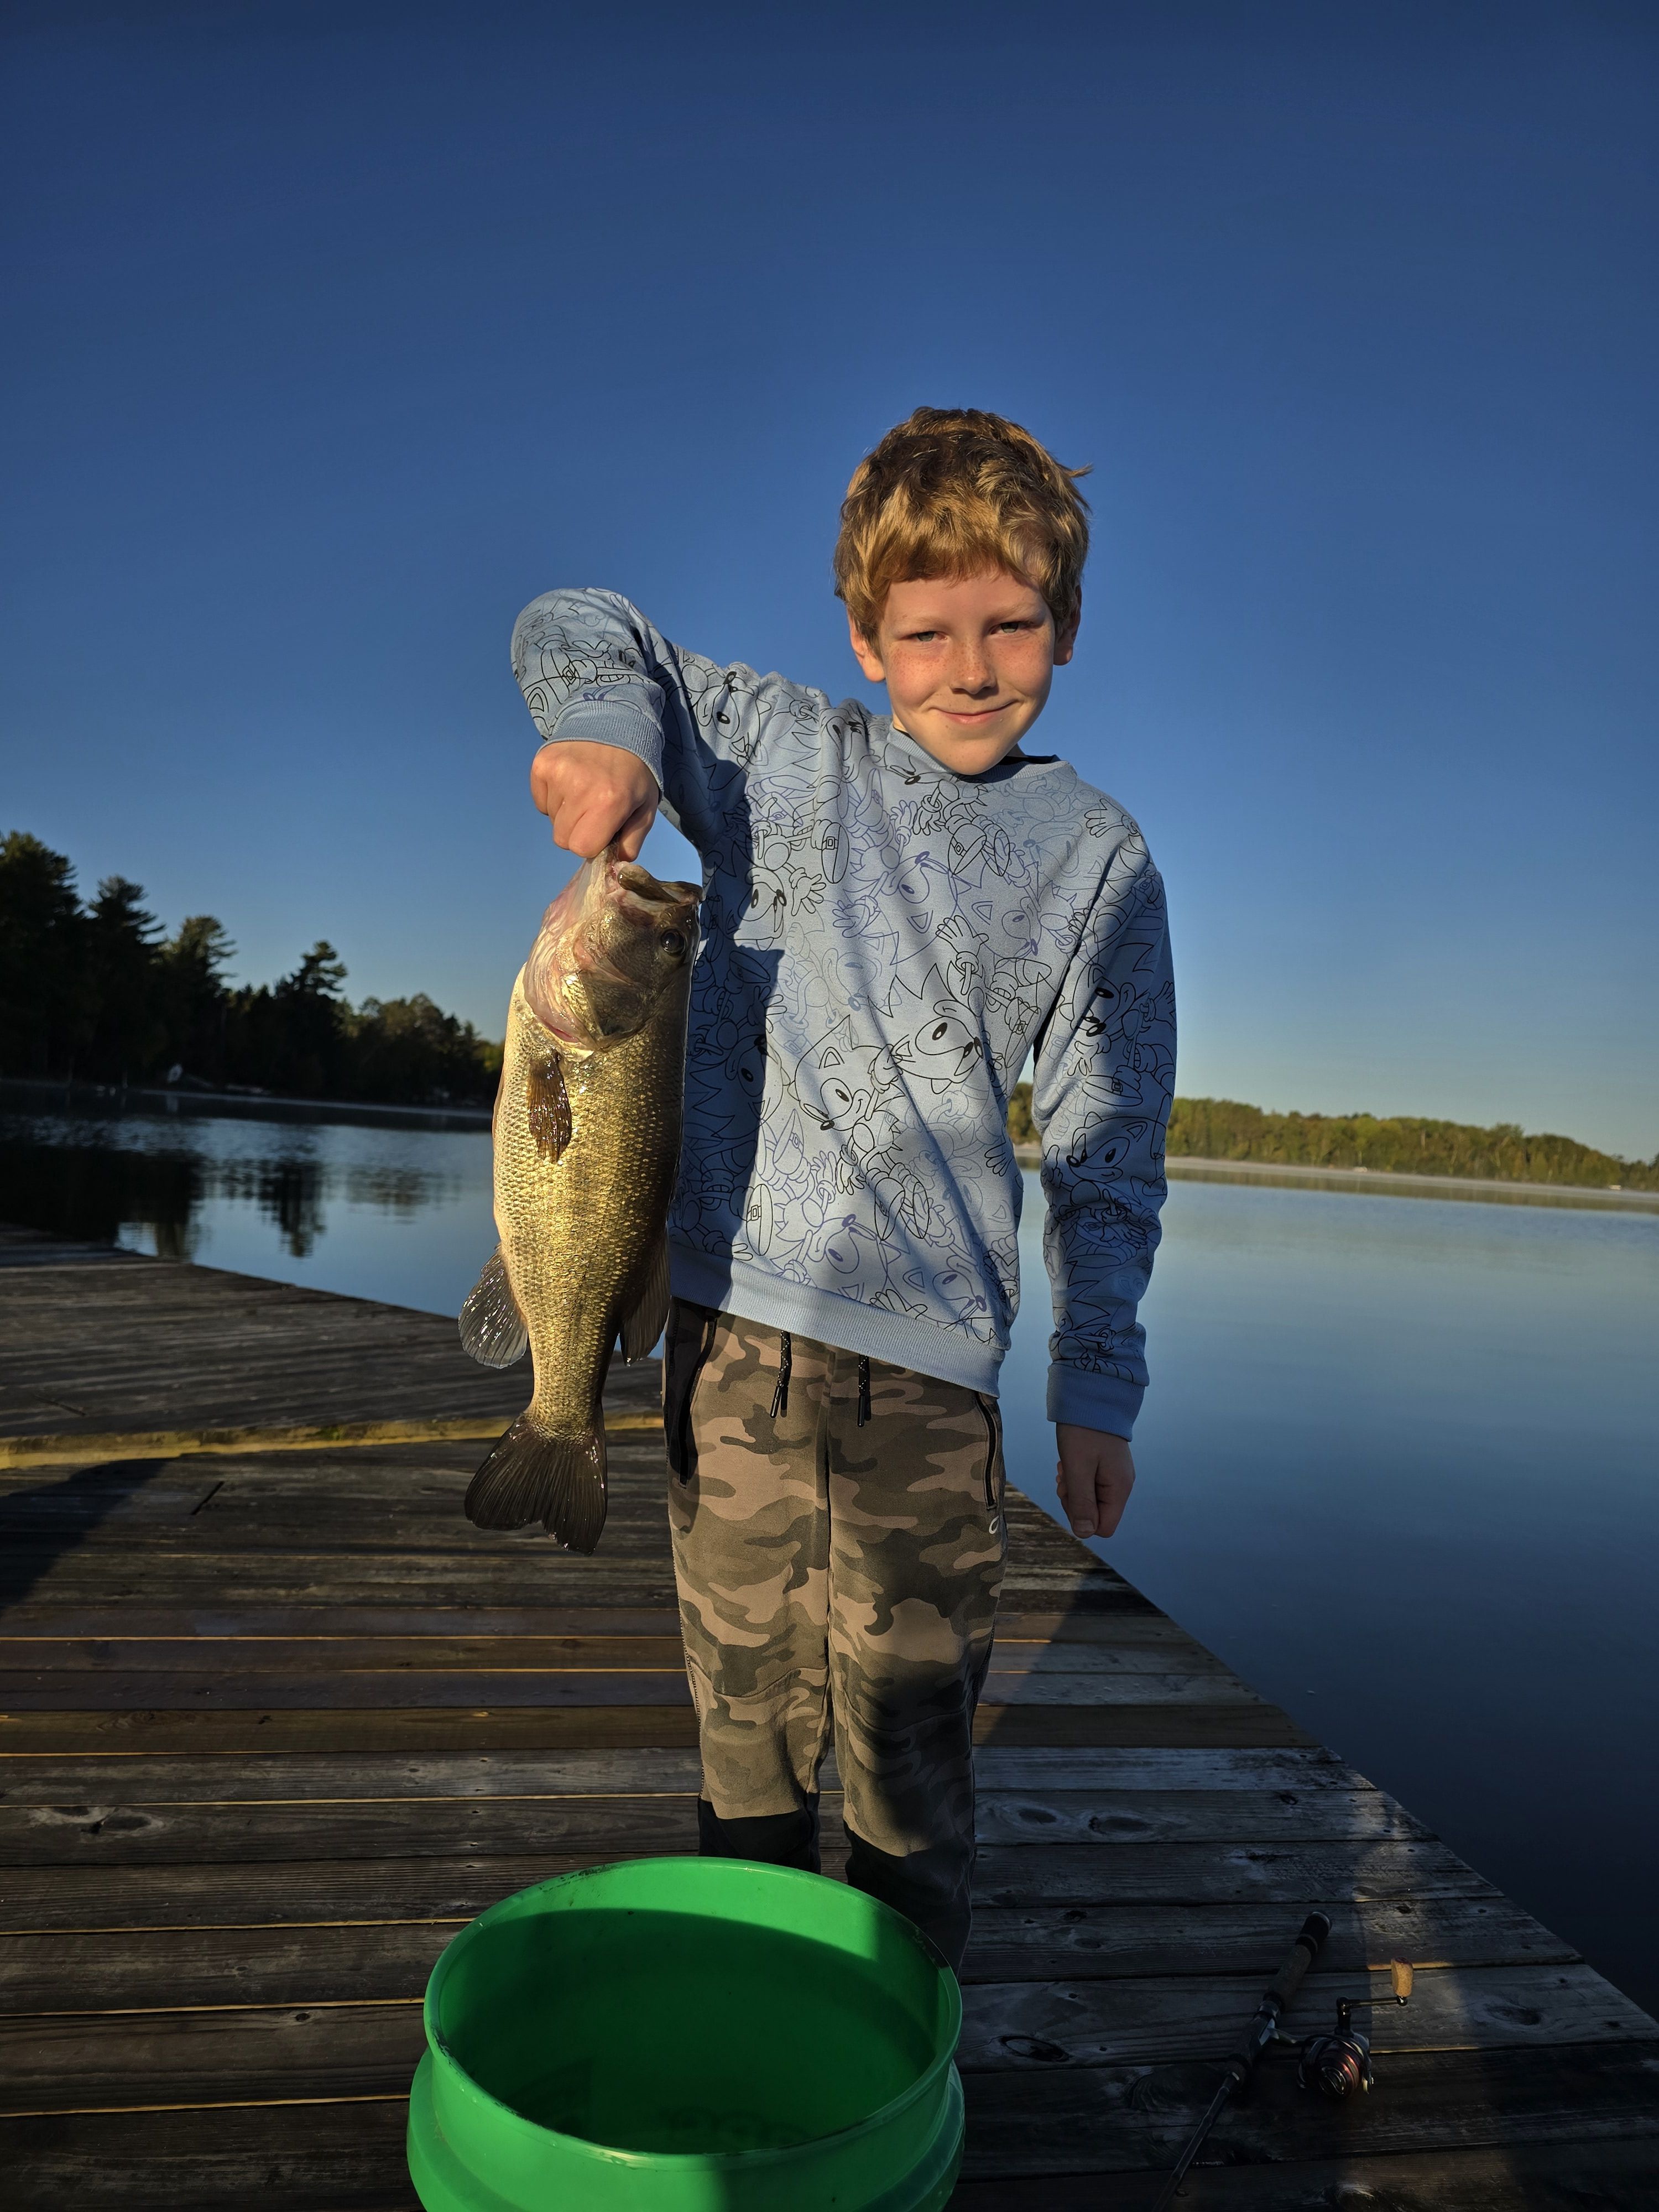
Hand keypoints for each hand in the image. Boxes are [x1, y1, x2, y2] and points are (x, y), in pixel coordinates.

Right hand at [531, 740, 658, 859]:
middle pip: (562, 838)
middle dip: (578, 831)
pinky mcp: (542, 764)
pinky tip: (570, 781)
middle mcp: (579, 788)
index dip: (591, 843)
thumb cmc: (633, 772)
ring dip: (566, 813)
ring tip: (584, 790)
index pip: (581, 847)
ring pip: (551, 819)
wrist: (615, 723)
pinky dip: (552, 798)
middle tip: (593, 809)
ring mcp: (557, 774)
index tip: (601, 829)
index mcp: (608, 803)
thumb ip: (632, 841)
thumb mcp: (645, 808)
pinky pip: (540, 801)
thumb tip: (614, 865)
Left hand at [1055, 1423, 1134, 1539]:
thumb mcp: (1077, 1468)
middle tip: (1064, 1477)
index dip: (1082, 1518)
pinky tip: (1070, 1462)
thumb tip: (1085, 1532)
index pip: (1104, 1527)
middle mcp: (1122, 1485)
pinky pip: (1091, 1484)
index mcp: (1119, 1489)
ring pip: (1091, 1499)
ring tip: (1066, 1466)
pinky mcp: (1106, 1466)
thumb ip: (1082, 1502)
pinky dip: (1077, 1477)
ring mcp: (1115, 1475)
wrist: (1091, 1397)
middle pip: (1096, 1514)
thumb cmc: (1083, 1431)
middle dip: (1075, 1500)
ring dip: (1074, 1488)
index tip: (1070, 1493)